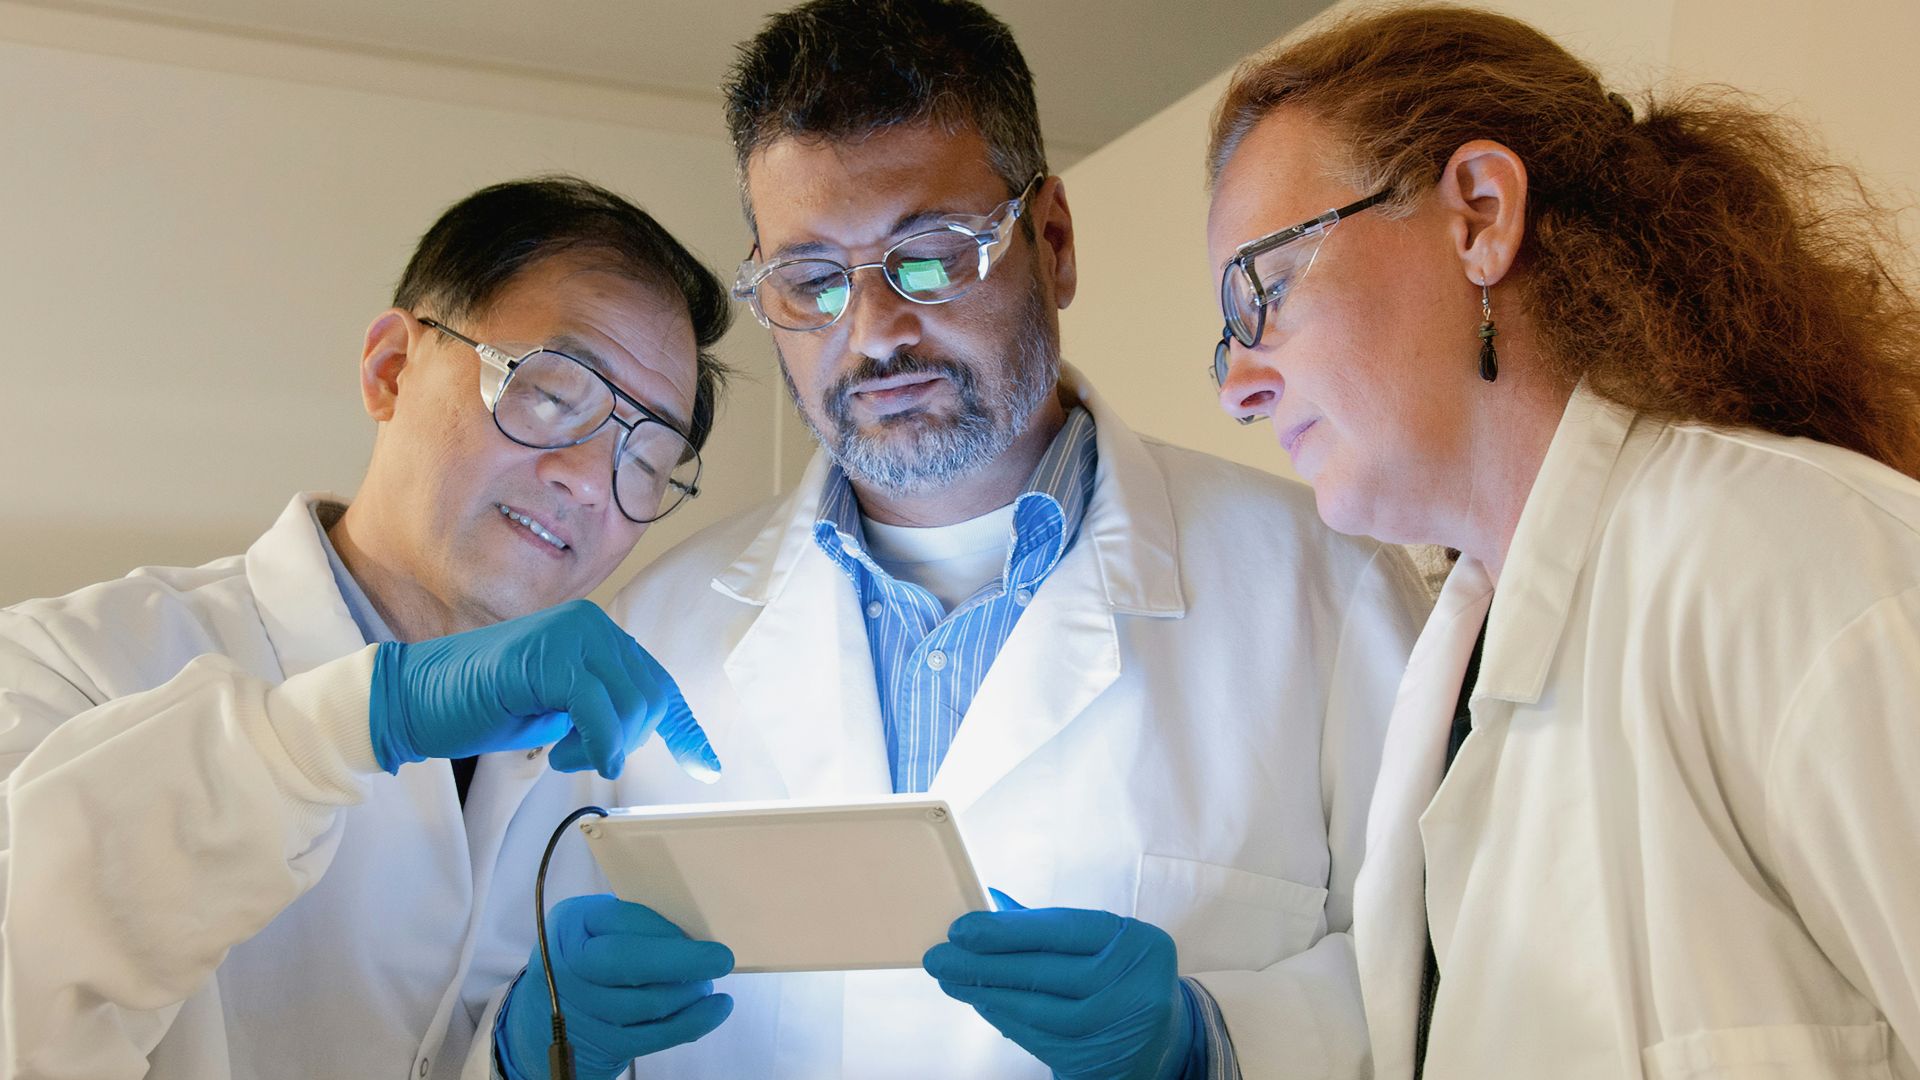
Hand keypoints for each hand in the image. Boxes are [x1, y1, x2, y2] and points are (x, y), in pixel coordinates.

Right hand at [368, 598, 720, 780]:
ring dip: (604, 745)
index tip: (705, 766)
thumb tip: (640, 729)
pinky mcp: (547, 658)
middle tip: (581, 756)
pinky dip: (596, 744)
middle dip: (629, 741)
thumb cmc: (483, 706)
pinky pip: (598, 710)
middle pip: (652, 697)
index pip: (658, 682)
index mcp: (596, 635)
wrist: (414, 699)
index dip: (685, 728)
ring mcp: (569, 636)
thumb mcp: (559, 709)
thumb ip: (601, 708)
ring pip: (631, 705)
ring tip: (561, 752)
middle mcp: (591, 625)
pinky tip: (568, 758)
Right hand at [498, 894, 734, 1079]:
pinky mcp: (600, 1044)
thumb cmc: (591, 956)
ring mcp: (580, 1009)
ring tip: (707, 983)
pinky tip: (715, 1009)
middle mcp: (566, 965)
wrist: (548, 1015)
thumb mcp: (598, 928)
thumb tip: (695, 928)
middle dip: (679, 961)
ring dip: (688, 993)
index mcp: (569, 924)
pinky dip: (691, 1022)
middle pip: (624, 962)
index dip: (662, 928)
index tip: (699, 932)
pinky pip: (652, 1036)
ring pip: (644, 1002)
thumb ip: (634, 923)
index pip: (618, 920)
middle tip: (721, 959)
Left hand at [923, 892, 1195, 1079]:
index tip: (961, 930)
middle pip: (1044, 971)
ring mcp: (1118, 1028)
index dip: (1008, 930)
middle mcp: (1135, 986)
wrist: (1164, 1043)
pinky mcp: (1098, 1061)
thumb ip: (1052, 926)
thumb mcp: (1106, 945)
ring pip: (1037, 1009)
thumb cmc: (1122, 980)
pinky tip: (980, 1002)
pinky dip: (1004, 1019)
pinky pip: (1038, 1038)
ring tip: (950, 979)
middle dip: (983, 963)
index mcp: (1138, 944)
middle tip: (939, 957)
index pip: (1063, 929)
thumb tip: (992, 902)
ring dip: (986, 994)